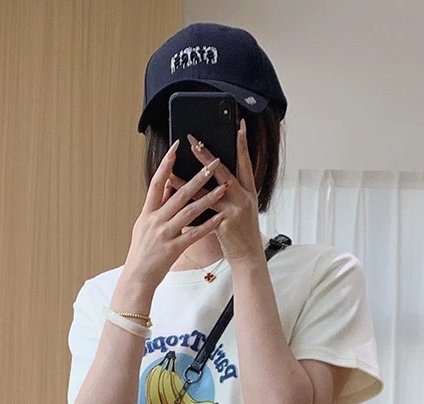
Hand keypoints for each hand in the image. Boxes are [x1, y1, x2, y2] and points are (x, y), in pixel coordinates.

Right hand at [118, 141, 228, 298]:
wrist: (136, 278)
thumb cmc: (141, 253)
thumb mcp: (144, 227)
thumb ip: (156, 207)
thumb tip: (166, 188)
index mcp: (147, 213)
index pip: (156, 182)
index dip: (166, 164)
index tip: (176, 147)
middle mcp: (155, 220)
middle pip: (179, 193)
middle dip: (198, 176)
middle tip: (213, 162)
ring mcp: (165, 234)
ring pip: (190, 211)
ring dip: (209, 197)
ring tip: (224, 186)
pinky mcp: (173, 248)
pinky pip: (194, 234)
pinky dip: (208, 225)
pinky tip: (221, 217)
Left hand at [183, 119, 261, 263]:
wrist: (248, 257)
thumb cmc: (240, 233)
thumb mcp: (239, 208)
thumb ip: (228, 193)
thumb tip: (213, 178)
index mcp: (248, 191)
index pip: (245, 163)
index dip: (242, 144)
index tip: (238, 126)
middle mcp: (244, 197)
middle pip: (224, 170)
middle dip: (207, 155)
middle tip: (194, 140)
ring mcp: (235, 209)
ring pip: (209, 189)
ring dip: (190, 176)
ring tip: (175, 167)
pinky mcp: (225, 222)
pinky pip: (201, 210)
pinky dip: (187, 201)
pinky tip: (175, 193)